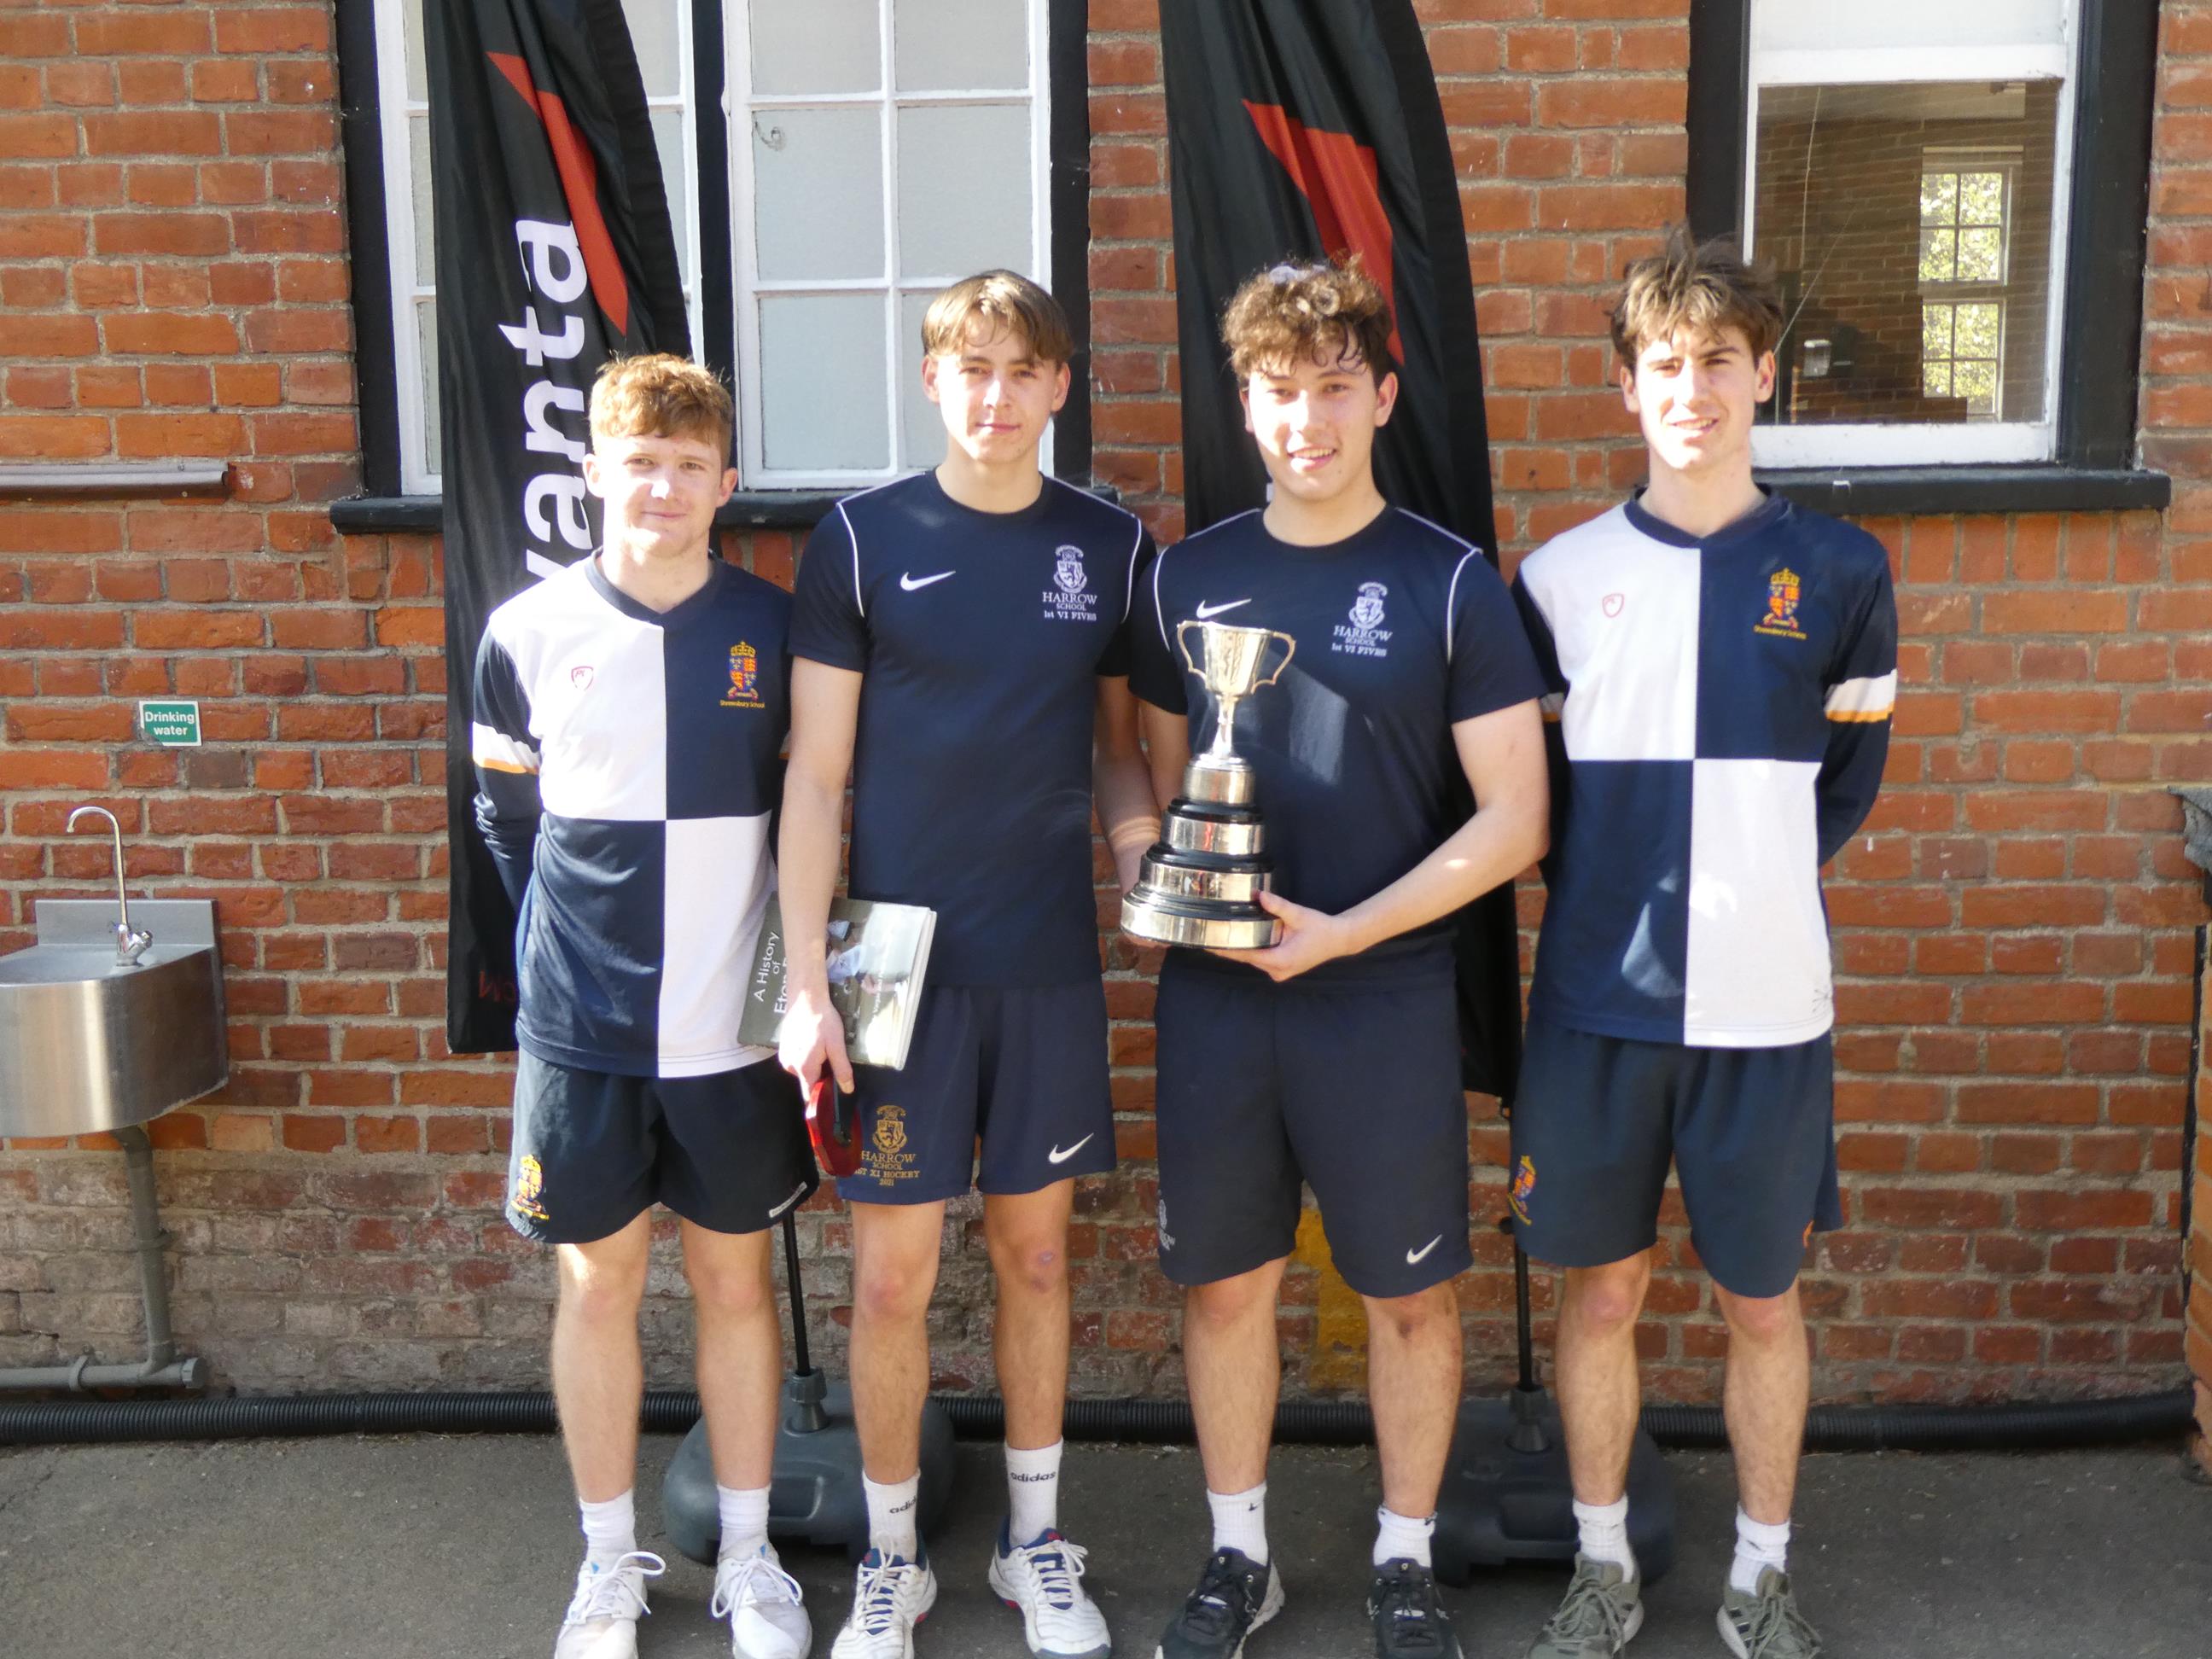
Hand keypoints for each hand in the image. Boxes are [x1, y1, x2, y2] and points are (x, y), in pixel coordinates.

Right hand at [777, 979, 853, 1093]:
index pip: (810, 1095)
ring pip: (803, 1069)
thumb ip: (841, 1069)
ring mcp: (784, 1056)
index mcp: (804, 1068)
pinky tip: (812, 1040)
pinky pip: (797, 1059)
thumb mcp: (837, 1045)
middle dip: (821, 1072)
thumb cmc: (823, 1021)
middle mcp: (790, 1066)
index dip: (822, 1096)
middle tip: (830, 1055)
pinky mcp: (782, 1047)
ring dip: (813, 1062)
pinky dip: (805, 1054)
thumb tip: (847, 1090)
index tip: (832, 1090)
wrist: (805, 998)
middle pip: (808, 1080)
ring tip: (821, 1044)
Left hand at [1206, 889, 1355, 981]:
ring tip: (1220, 935)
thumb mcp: (1299, 915)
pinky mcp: (1282, 969)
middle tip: (1209, 934)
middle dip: (1230, 946)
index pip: (1245, 955)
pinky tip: (1241, 939)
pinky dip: (1253, 950)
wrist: (1339, 939)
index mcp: (1279, 960)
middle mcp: (1277, 970)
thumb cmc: (1320, 928)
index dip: (1226, 949)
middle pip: (1246, 958)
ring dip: (1241, 948)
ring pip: (1254, 960)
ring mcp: (1280, 972)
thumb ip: (1278, 906)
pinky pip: (1262, 959)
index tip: (1208, 945)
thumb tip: (1259, 895)